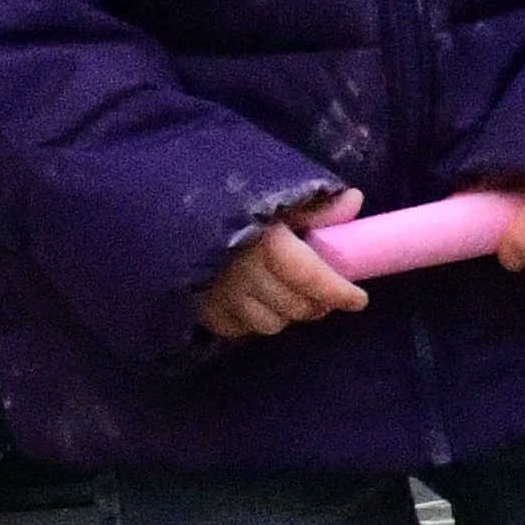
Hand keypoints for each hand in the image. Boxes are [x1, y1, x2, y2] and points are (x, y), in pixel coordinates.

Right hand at [194, 209, 359, 345]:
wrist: (165, 207)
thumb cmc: (227, 199)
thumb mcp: (275, 195)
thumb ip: (313, 205)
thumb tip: (354, 200)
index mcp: (266, 243)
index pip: (312, 277)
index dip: (339, 292)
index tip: (359, 299)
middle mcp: (244, 275)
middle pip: (296, 307)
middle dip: (317, 304)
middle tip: (325, 294)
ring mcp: (220, 296)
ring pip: (270, 323)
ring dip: (287, 313)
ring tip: (291, 296)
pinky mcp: (202, 310)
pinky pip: (240, 329)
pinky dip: (254, 320)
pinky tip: (257, 303)